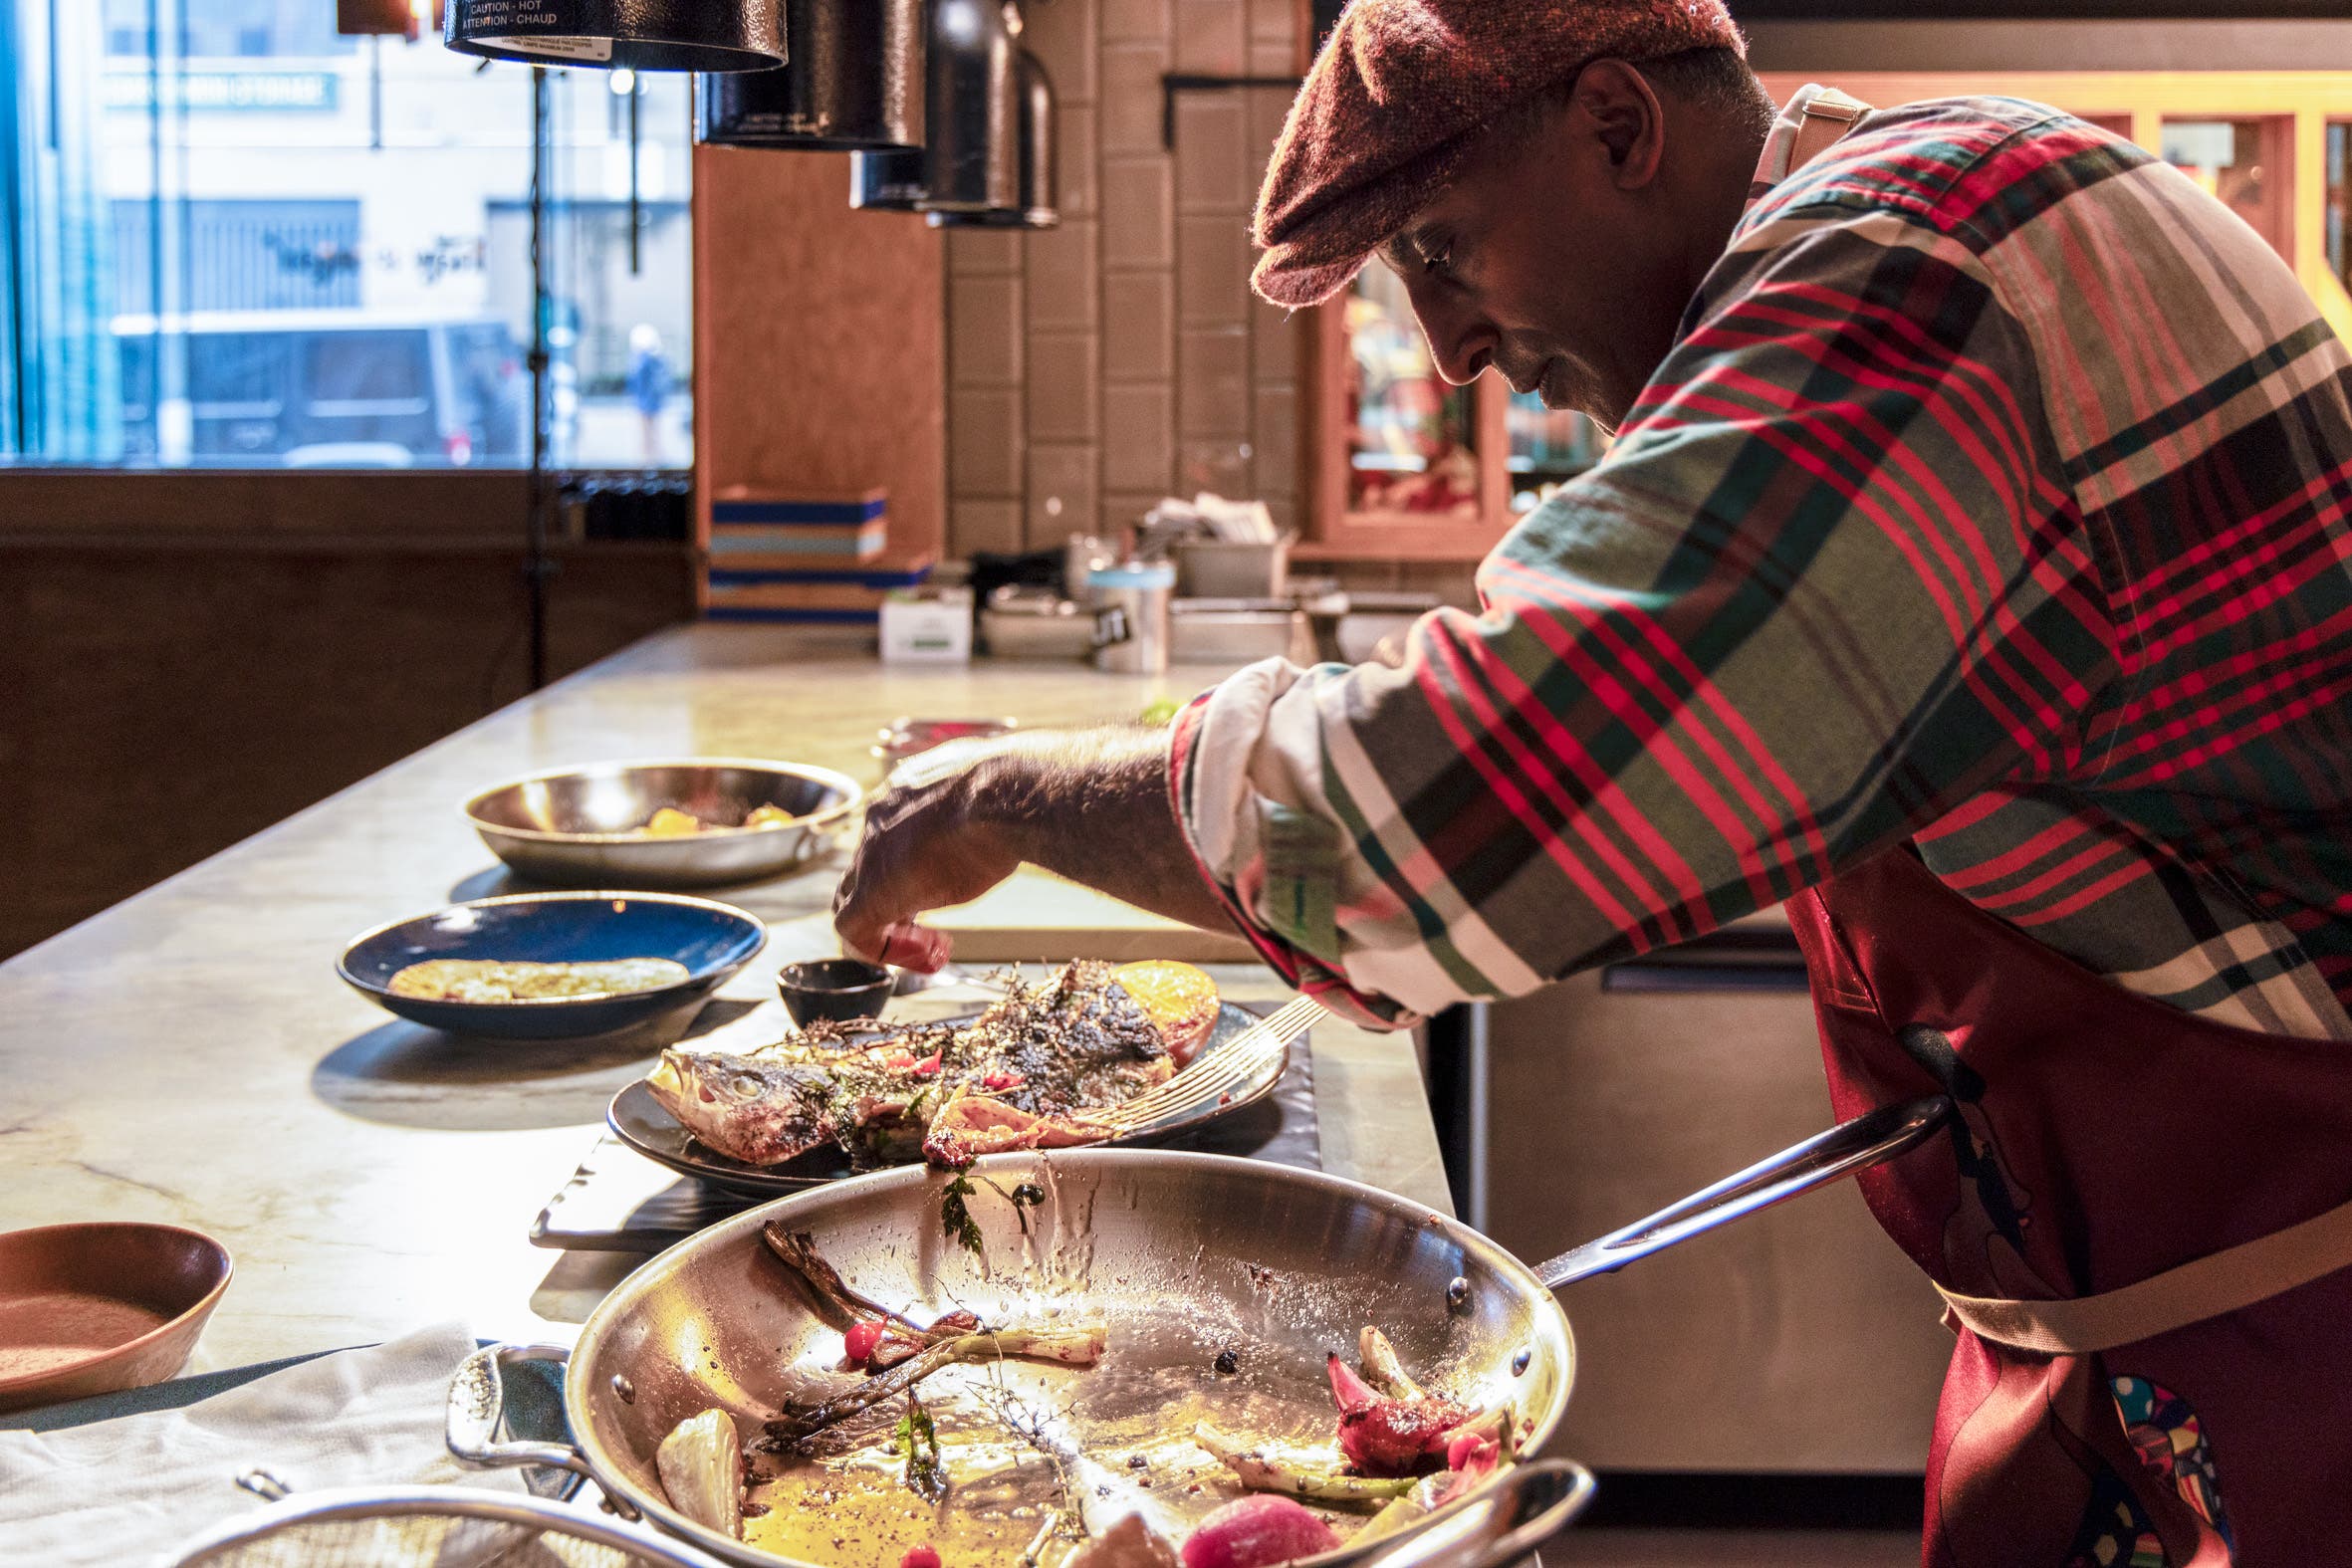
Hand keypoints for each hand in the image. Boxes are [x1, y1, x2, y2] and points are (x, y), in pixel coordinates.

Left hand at [833, 725, 1236, 966]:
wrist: (1016, 790)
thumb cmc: (1039, 787)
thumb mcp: (1035, 793)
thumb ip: (1048, 805)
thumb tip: (1116, 798)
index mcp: (921, 784)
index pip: (899, 831)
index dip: (920, 869)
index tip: (947, 891)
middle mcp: (888, 812)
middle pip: (872, 867)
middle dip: (903, 903)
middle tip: (934, 934)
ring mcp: (875, 850)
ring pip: (861, 900)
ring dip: (897, 933)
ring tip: (933, 951)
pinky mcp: (875, 888)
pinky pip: (859, 930)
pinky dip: (887, 951)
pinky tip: (928, 956)